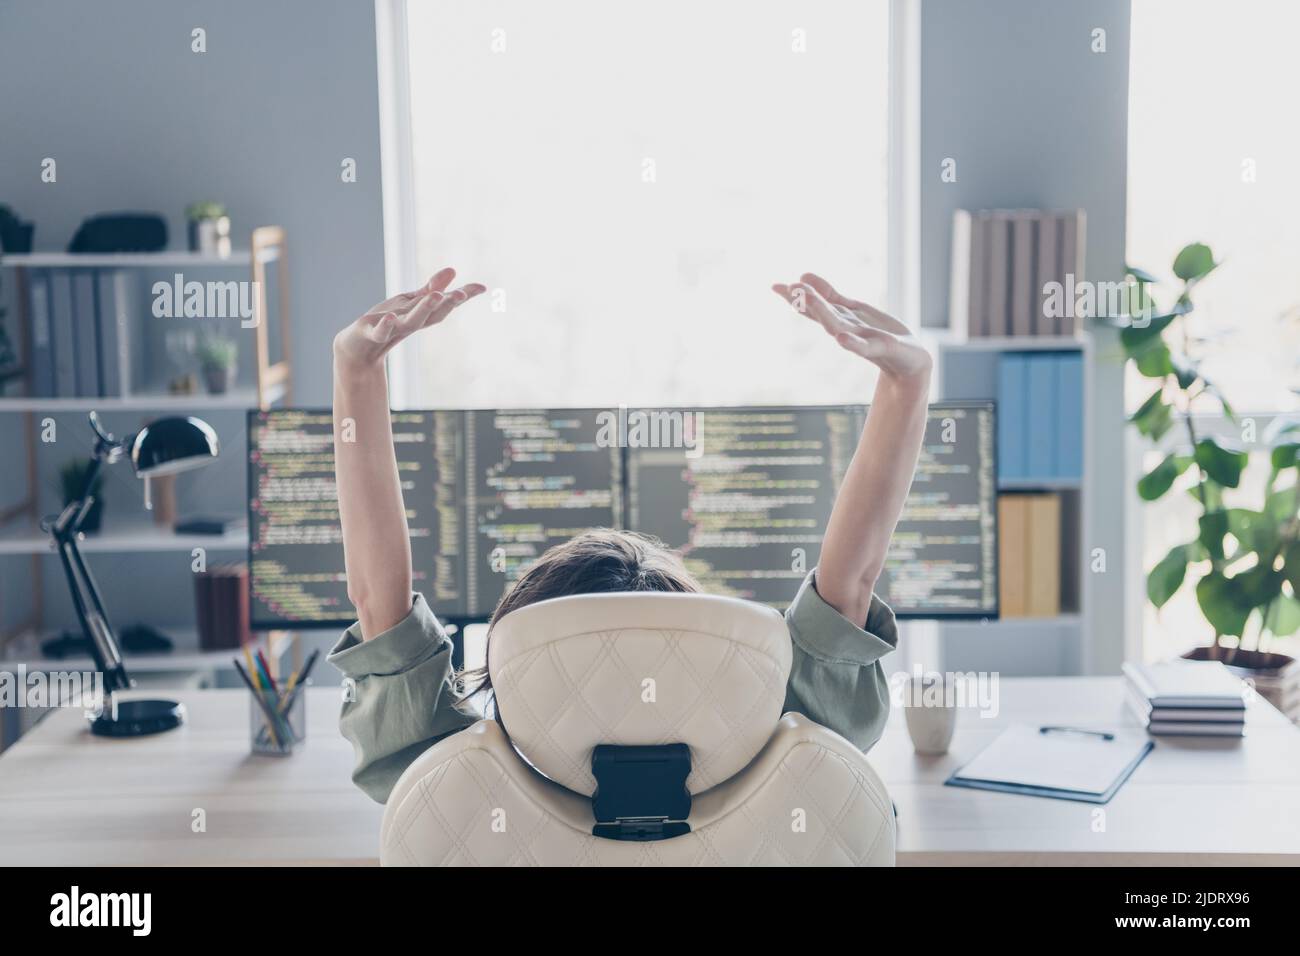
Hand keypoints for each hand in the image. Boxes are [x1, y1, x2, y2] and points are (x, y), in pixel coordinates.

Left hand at [333, 267, 485, 374]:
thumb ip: (430, 288)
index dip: (463, 295)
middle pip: (433, 313)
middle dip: (448, 303)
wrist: (357, 348)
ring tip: (437, 296)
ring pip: (412, 320)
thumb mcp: (409, 302)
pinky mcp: (373, 333)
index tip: (483, 287)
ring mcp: (393, 329)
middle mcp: (412, 322)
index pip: (446, 304)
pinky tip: (392, 316)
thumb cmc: (386, 323)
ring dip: (424, 309)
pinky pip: (381, 330)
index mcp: (422, 315)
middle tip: (463, 293)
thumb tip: (453, 270)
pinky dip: (387, 325)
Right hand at [772, 272, 930, 381]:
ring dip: (823, 313)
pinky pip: (864, 346)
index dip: (796, 296)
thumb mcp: (853, 309)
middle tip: (789, 288)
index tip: (775, 286)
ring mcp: (862, 338)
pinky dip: (852, 343)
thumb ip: (829, 295)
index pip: (815, 304)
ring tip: (807, 299)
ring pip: (838, 325)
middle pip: (823, 313)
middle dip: (806, 302)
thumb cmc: (881, 335)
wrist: (910, 361)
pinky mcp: (881, 348)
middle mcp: (846, 328)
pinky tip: (841, 338)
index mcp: (840, 317)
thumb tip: (802, 275)